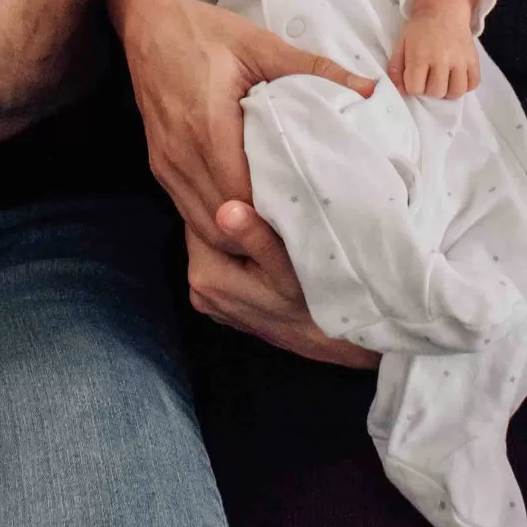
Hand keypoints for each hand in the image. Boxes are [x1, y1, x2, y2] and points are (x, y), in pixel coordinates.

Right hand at [107, 0, 374, 251]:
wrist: (146, 22)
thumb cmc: (203, 31)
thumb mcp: (262, 44)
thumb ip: (317, 69)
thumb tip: (372, 90)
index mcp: (208, 127)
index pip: (243, 197)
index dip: (276, 222)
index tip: (314, 232)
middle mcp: (181, 155)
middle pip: (224, 224)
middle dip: (263, 242)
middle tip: (305, 249)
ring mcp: (166, 164)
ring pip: (203, 227)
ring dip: (239, 239)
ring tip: (281, 243)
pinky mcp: (159, 165)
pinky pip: (189, 212)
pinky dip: (218, 226)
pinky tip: (248, 221)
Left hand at [187, 200, 376, 367]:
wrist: (329, 337)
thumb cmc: (311, 302)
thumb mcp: (287, 269)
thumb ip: (256, 238)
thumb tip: (225, 210)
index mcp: (205, 276)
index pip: (197, 219)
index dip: (221, 200)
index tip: (246, 190)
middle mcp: (199, 290)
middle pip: (203, 233)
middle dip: (225, 216)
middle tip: (258, 207)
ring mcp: (208, 299)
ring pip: (213, 248)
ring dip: (232, 235)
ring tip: (263, 228)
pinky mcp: (220, 302)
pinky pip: (222, 264)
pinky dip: (237, 254)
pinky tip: (261, 251)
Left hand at [390, 14, 478, 98]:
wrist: (443, 9)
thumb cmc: (420, 28)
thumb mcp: (402, 44)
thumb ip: (396, 68)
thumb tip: (398, 89)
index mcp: (421, 55)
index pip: (415, 88)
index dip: (412, 87)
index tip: (413, 78)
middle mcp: (442, 59)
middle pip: (436, 92)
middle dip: (429, 90)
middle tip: (428, 79)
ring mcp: (460, 60)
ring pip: (456, 92)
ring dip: (447, 91)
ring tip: (443, 82)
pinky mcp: (473, 59)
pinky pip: (473, 83)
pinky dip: (465, 86)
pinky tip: (456, 78)